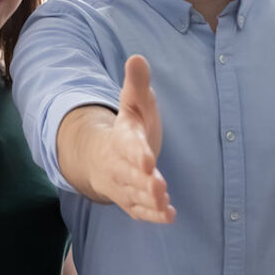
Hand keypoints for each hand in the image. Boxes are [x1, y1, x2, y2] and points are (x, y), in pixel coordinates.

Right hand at [85, 55, 174, 222]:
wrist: (106, 156)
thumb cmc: (130, 126)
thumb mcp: (134, 102)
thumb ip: (137, 83)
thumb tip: (138, 57)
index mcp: (122, 137)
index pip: (128, 145)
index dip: (137, 152)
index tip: (148, 159)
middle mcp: (119, 163)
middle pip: (130, 174)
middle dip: (143, 181)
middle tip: (159, 187)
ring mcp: (123, 184)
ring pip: (134, 194)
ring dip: (148, 201)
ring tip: (164, 203)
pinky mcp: (130, 200)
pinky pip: (138, 210)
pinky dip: (151, 215)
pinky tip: (168, 216)